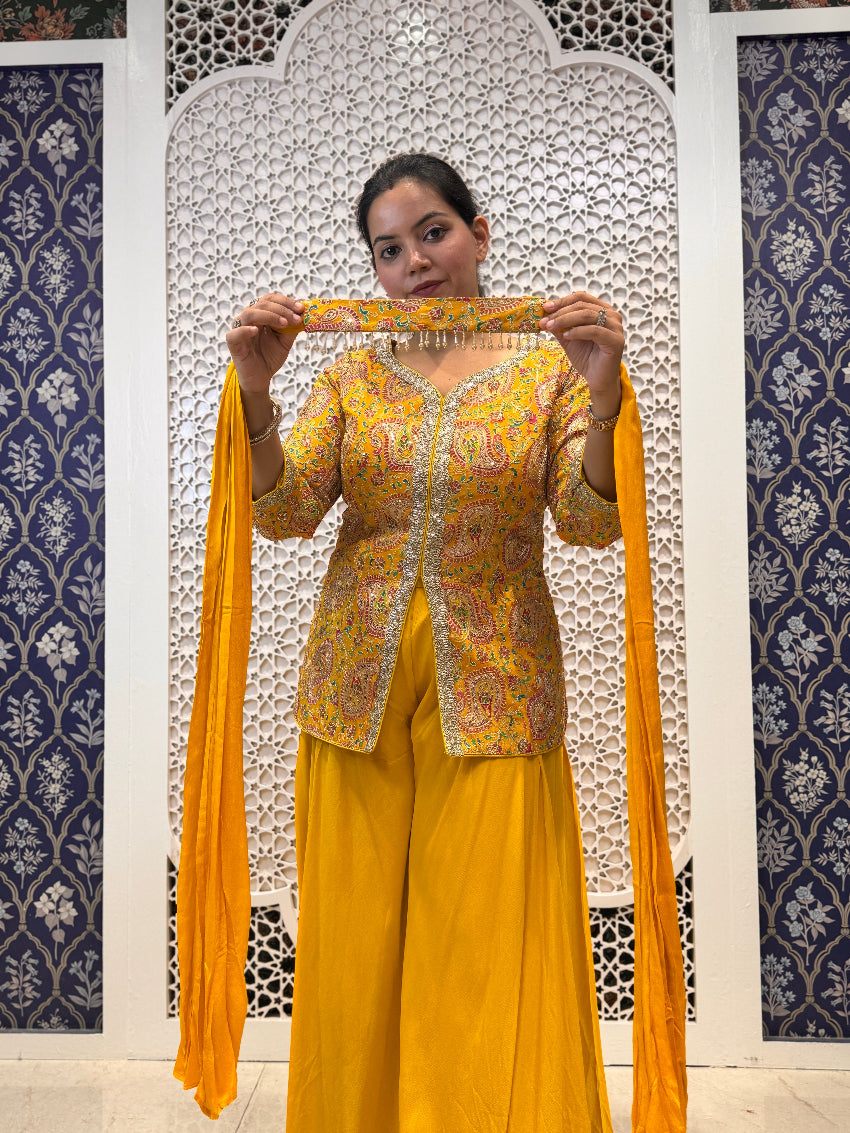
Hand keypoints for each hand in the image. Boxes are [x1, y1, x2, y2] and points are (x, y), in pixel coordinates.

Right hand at [225, 293, 304, 393]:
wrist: (261, 378)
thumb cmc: (270, 357)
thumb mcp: (285, 341)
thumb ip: (292, 328)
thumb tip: (303, 314)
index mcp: (260, 315)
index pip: (270, 299)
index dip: (286, 302)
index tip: (301, 308)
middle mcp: (249, 318)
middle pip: (262, 304)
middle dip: (282, 309)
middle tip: (296, 318)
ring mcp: (239, 329)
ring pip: (250, 313)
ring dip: (270, 316)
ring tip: (284, 323)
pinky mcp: (233, 343)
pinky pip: (235, 333)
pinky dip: (245, 330)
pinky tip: (256, 330)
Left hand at [539, 292, 623, 416]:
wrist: (597, 380)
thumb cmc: (585, 358)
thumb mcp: (568, 338)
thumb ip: (559, 325)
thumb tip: (544, 314)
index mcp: (602, 310)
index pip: (581, 297)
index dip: (562, 301)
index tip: (545, 308)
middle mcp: (612, 315)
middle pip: (582, 305)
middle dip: (560, 313)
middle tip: (544, 321)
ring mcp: (616, 327)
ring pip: (587, 315)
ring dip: (565, 320)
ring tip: (550, 328)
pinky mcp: (616, 340)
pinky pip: (594, 330)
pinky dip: (577, 332)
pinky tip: (566, 337)